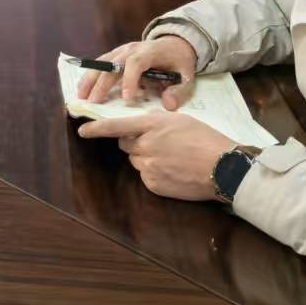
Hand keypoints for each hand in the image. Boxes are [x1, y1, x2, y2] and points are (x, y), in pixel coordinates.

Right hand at [76, 35, 197, 108]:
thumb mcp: (187, 76)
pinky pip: (101, 62)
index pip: (136, 63)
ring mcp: (122, 50)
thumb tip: (168, 105)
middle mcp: (132, 49)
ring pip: (102, 62)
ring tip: (81, 95)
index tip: (127, 99)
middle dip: (102, 83)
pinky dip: (91, 74)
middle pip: (113, 64)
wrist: (175, 43)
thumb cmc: (179, 61)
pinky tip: (83, 87)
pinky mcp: (116, 53)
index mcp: (150, 52)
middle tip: (93, 102)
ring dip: (90, 78)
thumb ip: (179, 91)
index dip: (130, 80)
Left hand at [77, 111, 234, 201]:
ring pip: (137, 161)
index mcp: (151, 126)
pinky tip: (174, 172)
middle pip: (126, 145)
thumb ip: (156, 122)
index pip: (115, 126)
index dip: (96, 129)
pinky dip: (155, 174)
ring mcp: (148, 166)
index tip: (82, 130)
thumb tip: (144, 127)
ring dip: (147, 159)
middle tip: (159, 144)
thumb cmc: (206, 139)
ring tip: (173, 159)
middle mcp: (145, 145)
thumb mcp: (180, 120)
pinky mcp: (154, 184)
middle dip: (136, 143)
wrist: (224, 167)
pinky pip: (146, 177)